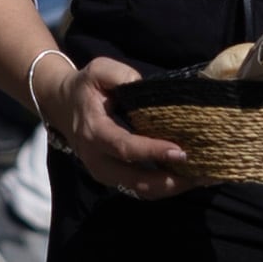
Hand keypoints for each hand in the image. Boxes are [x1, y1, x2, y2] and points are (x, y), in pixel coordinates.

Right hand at [52, 55, 198, 198]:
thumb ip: (121, 75)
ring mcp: (104, 173)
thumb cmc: (86, 87)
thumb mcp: (98, 70)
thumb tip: (148, 88)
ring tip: (201, 178)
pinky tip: (188, 178)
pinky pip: (140, 189)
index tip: (181, 152)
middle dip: (169, 181)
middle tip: (200, 173)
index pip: (125, 147)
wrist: (62, 106)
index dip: (153, 151)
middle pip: (135, 181)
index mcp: (94, 132)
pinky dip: (164, 187)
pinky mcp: (113, 179)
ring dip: (170, 188)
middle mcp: (97, 159)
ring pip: (140, 191)